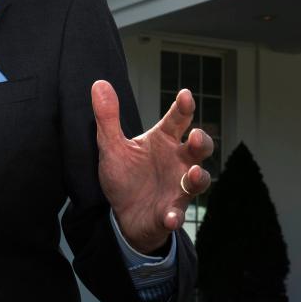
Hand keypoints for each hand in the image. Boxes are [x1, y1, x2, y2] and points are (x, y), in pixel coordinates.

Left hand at [91, 80, 212, 253]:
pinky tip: (169, 217)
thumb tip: (99, 83)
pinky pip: (176, 214)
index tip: (185, 95)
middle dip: (201, 142)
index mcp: (163, 141)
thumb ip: (107, 117)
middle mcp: (177, 162)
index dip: (184, 107)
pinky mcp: (170, 212)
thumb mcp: (111, 145)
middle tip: (194, 136)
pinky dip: (174, 216)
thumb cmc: (124, 175)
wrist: (123, 214)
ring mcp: (178, 188)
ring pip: (198, 181)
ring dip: (197, 178)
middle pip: (199, 149)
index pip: (177, 120)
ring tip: (192, 174)